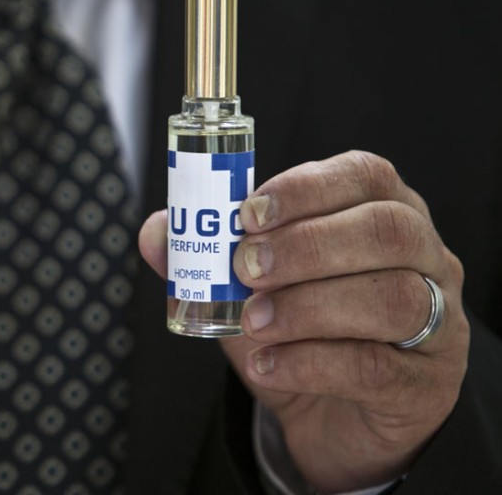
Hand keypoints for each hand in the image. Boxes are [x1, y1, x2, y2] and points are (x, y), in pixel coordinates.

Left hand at [139, 151, 468, 492]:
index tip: (248, 213)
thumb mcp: (249, 288)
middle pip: (386, 230)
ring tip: (253, 321)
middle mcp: (425, 258)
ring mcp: (437, 322)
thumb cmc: (300, 332)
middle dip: (306, 245)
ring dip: (307, 305)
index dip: (305, 188)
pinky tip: (267, 364)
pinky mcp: (425, 383)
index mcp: (384, 212)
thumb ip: (206, 257)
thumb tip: (156, 234)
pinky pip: (374, 365)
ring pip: (392, 297)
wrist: (335, 418)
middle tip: (245, 269)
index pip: (364, 174)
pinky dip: (308, 363)